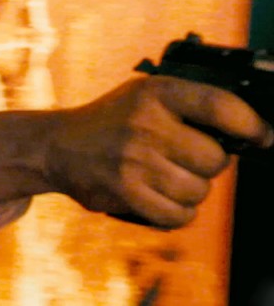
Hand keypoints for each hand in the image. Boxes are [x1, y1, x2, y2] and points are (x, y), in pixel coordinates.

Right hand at [0, 75, 272, 230]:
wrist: (55, 146)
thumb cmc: (110, 121)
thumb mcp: (143, 95)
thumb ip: (188, 104)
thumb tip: (249, 132)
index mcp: (155, 92)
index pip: (221, 106)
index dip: (250, 125)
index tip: (261, 136)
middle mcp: (145, 123)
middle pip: (215, 159)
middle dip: (208, 164)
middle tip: (187, 159)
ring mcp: (134, 159)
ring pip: (199, 191)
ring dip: (190, 191)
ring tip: (166, 178)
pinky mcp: (125, 192)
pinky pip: (178, 215)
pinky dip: (175, 213)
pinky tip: (158, 197)